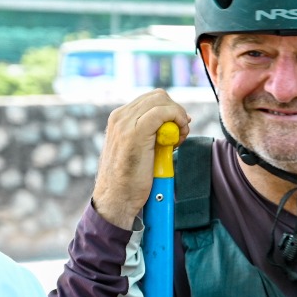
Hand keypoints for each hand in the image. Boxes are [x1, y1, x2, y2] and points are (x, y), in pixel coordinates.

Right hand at [92, 90, 191, 229]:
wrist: (116, 199)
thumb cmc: (130, 180)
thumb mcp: (139, 150)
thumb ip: (151, 133)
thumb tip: (176, 123)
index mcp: (120, 119)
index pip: (154, 99)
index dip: (172, 112)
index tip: (178, 132)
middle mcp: (120, 117)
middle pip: (160, 96)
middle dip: (176, 113)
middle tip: (179, 136)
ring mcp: (125, 124)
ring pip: (162, 101)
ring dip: (178, 118)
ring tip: (176, 141)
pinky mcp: (135, 133)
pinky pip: (163, 113)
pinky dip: (177, 121)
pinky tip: (176, 140)